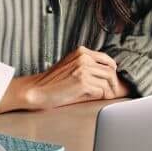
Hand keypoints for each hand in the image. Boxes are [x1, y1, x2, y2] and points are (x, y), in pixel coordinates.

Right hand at [0, 46, 130, 112]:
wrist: (36, 91)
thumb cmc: (53, 82)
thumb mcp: (71, 67)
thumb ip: (88, 67)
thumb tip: (109, 77)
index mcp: (81, 51)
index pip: (106, 59)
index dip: (113, 70)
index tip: (114, 79)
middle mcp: (83, 57)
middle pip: (110, 70)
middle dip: (114, 82)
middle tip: (115, 91)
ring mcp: (83, 68)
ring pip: (108, 80)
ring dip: (109, 90)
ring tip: (108, 97)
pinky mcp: (82, 81)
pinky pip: (101, 89)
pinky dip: (102, 95)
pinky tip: (99, 99)